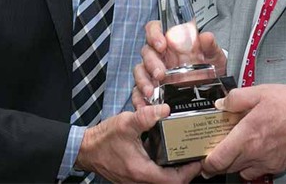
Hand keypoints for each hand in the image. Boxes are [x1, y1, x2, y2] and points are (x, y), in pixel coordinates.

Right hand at [76, 104, 201, 182]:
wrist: (86, 149)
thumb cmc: (103, 139)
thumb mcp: (126, 123)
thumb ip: (146, 116)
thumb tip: (165, 109)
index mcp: (142, 171)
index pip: (174, 180)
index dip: (190, 171)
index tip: (199, 159)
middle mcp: (140, 180)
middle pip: (172, 183)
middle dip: (186, 172)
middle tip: (196, 155)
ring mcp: (137, 181)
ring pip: (163, 181)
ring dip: (176, 171)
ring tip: (187, 154)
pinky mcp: (134, 177)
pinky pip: (155, 178)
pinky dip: (165, 169)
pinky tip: (169, 154)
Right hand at [133, 20, 226, 108]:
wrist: (213, 87)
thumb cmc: (209, 66)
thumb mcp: (213, 55)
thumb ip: (210, 45)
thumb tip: (206, 37)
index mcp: (170, 41)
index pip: (154, 29)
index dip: (154, 34)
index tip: (161, 44)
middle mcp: (159, 54)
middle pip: (147, 51)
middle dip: (151, 62)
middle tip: (161, 74)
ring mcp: (153, 71)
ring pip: (140, 70)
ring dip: (143, 80)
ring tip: (151, 91)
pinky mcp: (152, 87)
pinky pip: (139, 90)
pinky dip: (140, 96)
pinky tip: (146, 101)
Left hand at [202, 85, 285, 179]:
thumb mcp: (261, 92)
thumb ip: (237, 98)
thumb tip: (221, 104)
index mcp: (246, 137)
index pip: (217, 161)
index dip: (205, 163)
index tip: (201, 157)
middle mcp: (254, 155)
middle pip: (227, 169)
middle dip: (219, 162)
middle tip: (217, 150)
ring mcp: (268, 163)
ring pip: (243, 171)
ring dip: (236, 164)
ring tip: (238, 148)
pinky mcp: (280, 166)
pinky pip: (260, 170)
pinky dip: (254, 164)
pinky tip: (258, 150)